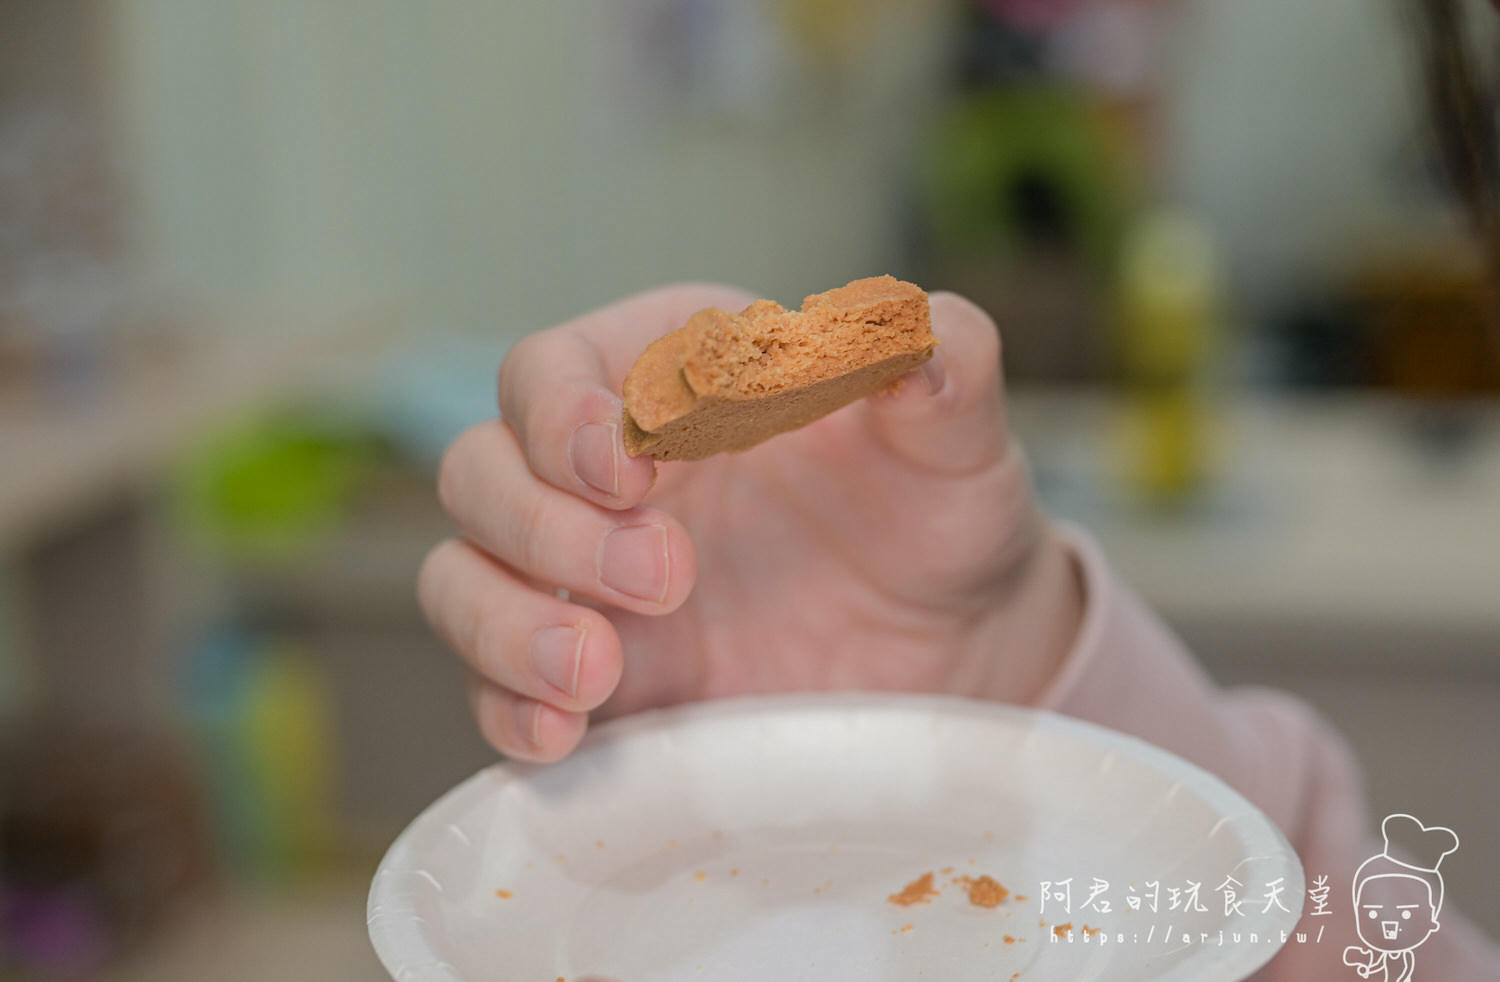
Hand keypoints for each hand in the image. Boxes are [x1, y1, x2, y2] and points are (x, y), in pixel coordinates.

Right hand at [418, 283, 1082, 760]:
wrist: (949, 645)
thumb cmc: (936, 510)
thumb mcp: (954, 439)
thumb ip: (941, 367)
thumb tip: (911, 329)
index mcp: (664, 376)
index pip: (554, 370)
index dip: (567, 416)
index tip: (636, 467)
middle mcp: (600, 473)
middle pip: (480, 470)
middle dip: (548, 525)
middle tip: (669, 576)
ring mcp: (582, 581)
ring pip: (460, 576)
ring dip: (503, 621)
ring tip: (597, 670)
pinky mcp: (589, 678)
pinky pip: (494, 688)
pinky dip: (508, 707)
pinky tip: (565, 733)